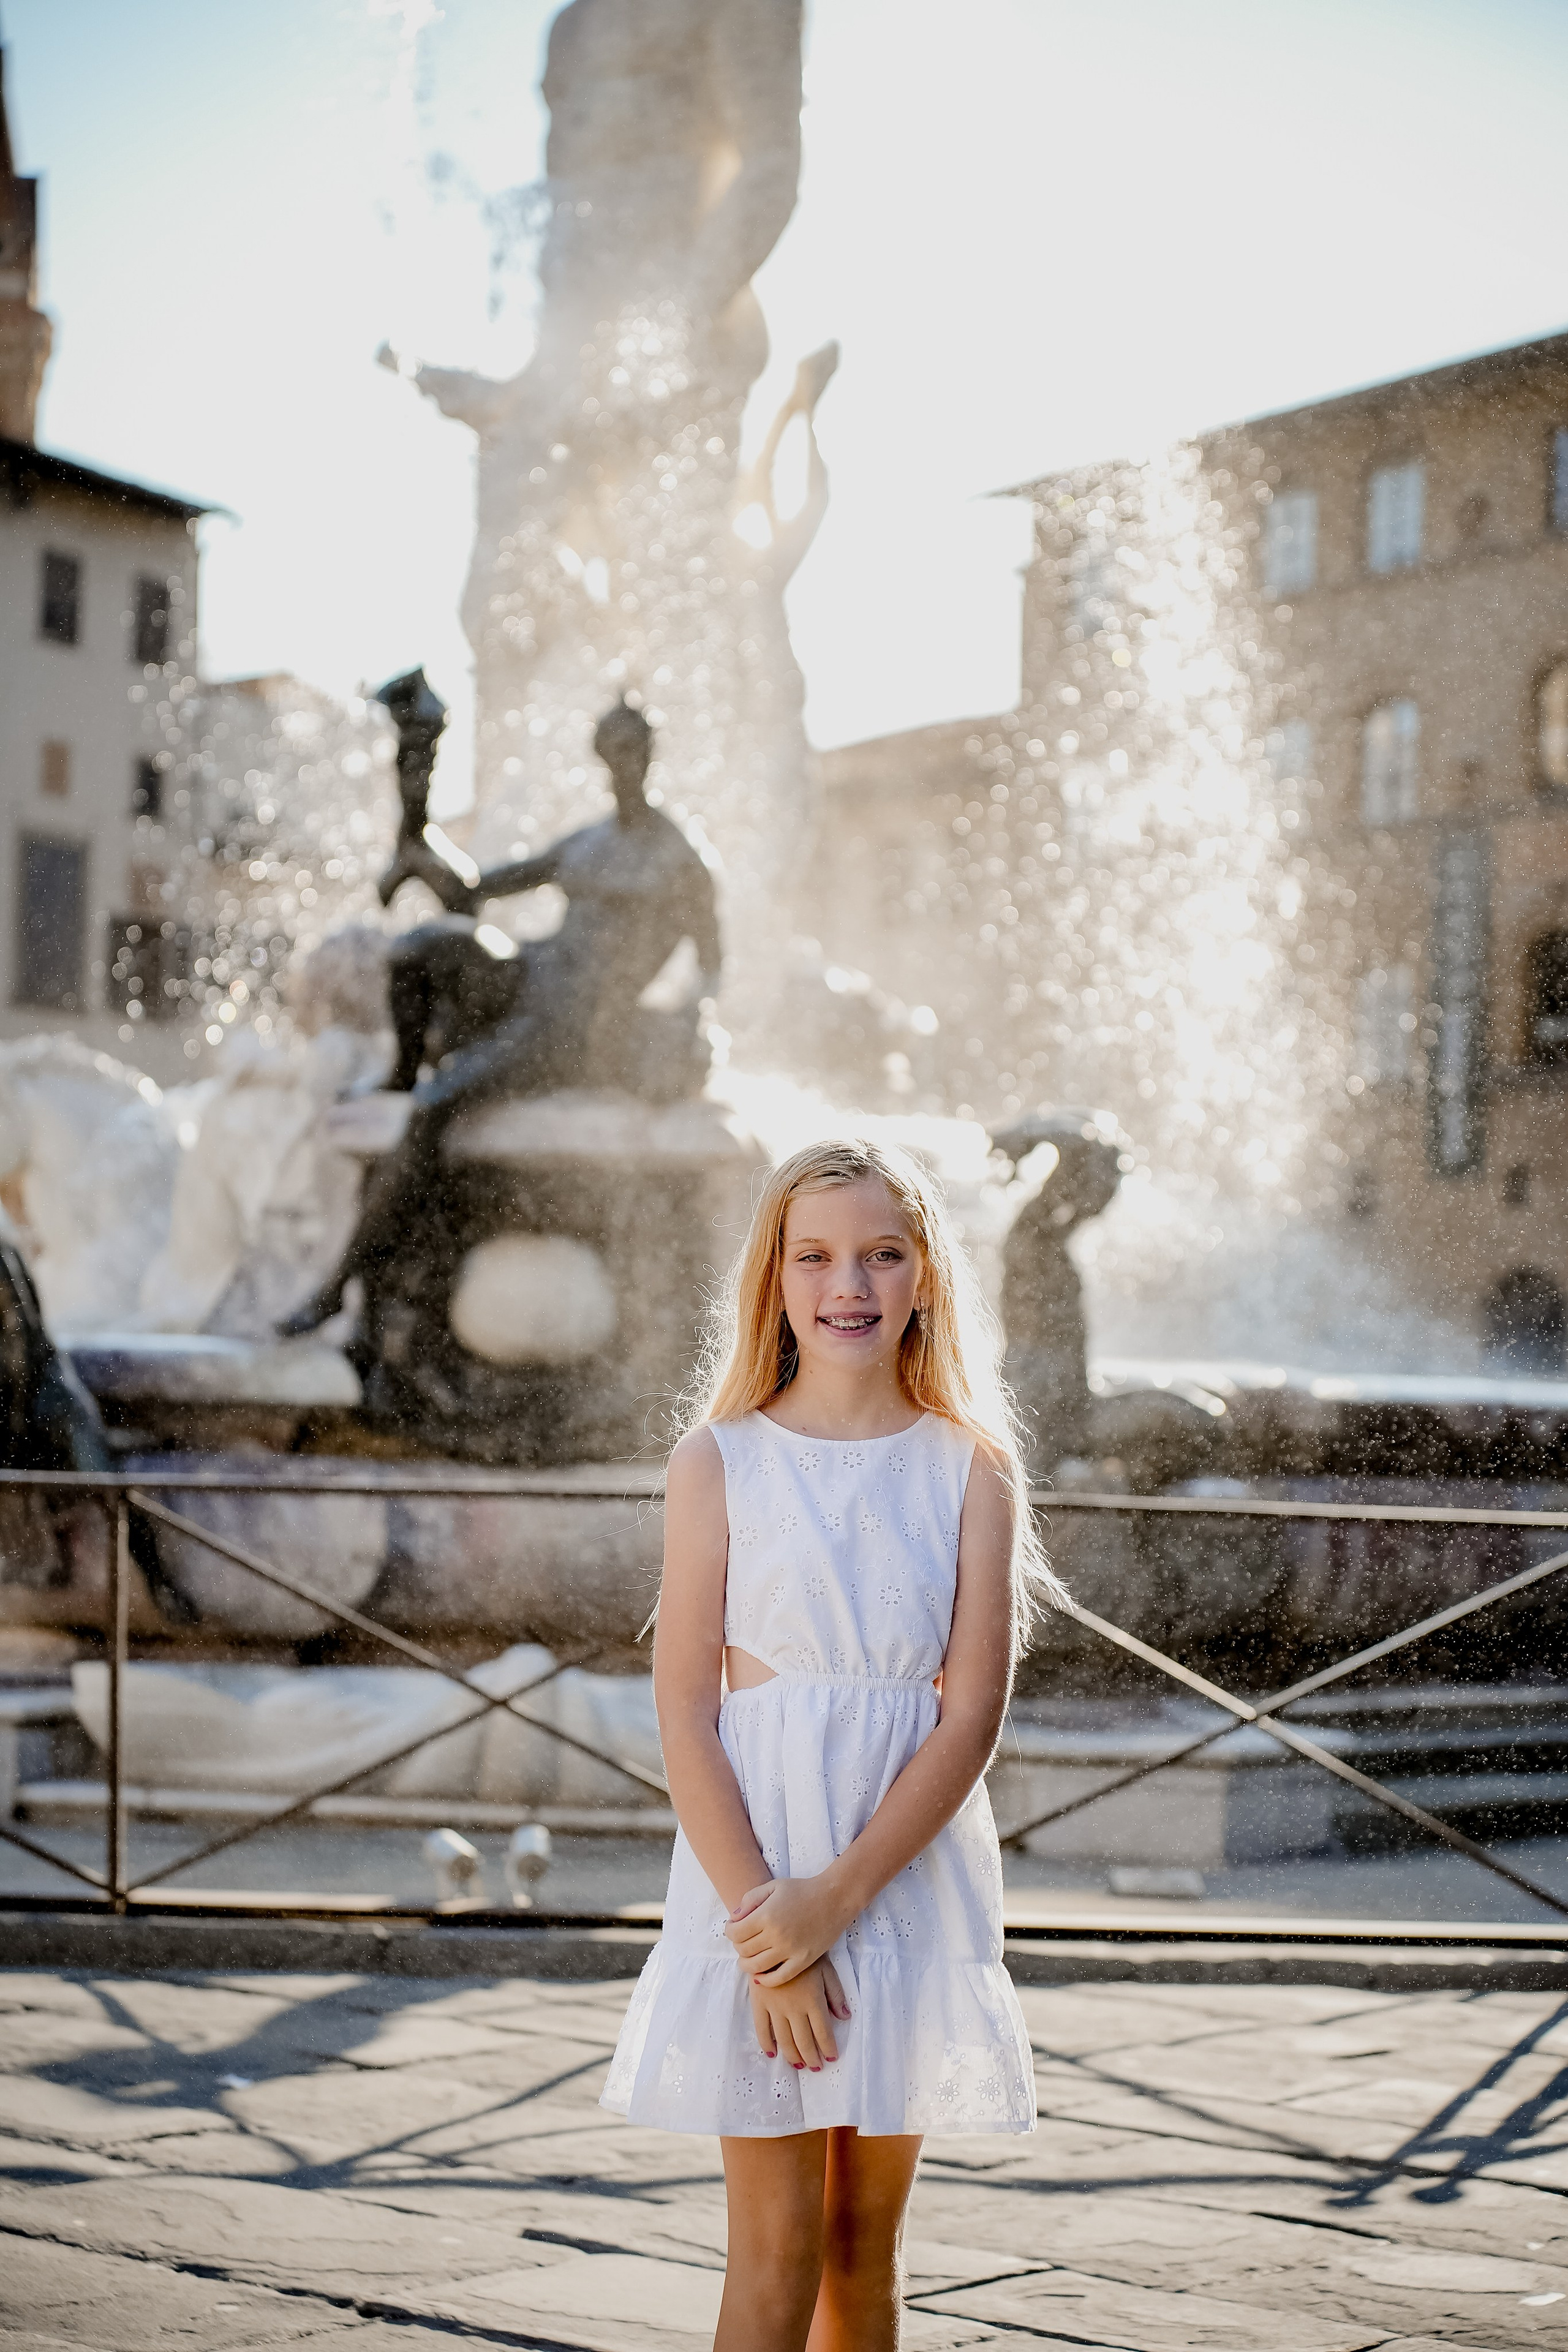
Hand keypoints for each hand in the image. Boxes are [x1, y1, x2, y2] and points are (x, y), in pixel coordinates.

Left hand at [726, 1874, 850, 1985]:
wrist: (833, 1898)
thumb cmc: (802, 1889)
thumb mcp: (773, 1886)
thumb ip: (750, 1899)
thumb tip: (734, 1918)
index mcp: (766, 1915)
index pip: (735, 1933)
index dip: (729, 1931)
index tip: (733, 1928)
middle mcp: (775, 1935)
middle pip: (743, 1950)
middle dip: (738, 1946)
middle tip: (742, 1941)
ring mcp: (789, 1950)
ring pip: (756, 1967)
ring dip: (746, 1964)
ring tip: (747, 1958)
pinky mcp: (802, 1961)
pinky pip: (778, 1978)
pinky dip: (765, 1980)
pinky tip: (760, 1975)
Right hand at [749, 1956, 849, 2070]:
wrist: (775, 1936)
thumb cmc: (804, 1951)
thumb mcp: (826, 1969)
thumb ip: (835, 1994)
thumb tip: (845, 2017)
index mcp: (813, 2000)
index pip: (822, 2032)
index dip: (828, 2047)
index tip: (832, 2057)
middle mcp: (794, 2008)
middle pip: (804, 2041)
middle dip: (812, 2057)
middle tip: (816, 2067)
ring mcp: (774, 2007)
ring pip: (784, 2040)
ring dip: (793, 2056)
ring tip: (800, 2065)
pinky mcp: (759, 2003)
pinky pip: (762, 2029)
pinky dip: (767, 2044)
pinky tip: (773, 2054)